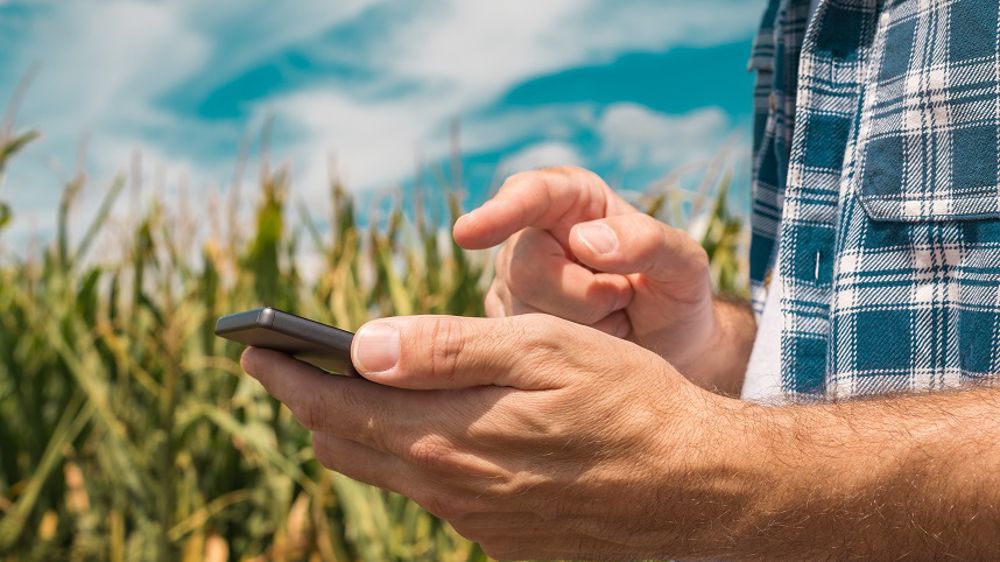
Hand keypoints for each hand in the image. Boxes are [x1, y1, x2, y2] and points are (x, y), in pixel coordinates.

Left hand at [241, 314, 757, 560]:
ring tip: (342, 397)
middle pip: (345, 445)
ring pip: (385, 473)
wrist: (696, 488)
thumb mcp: (541, 350)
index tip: (254, 347)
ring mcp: (474, 520)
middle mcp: (447, 487)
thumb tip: (360, 346)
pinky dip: (409, 459)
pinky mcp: (502, 539)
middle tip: (284, 368)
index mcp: (446, 434)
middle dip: (307, 403)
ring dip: (354, 433)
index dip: (286, 374)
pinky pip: (433, 496)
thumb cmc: (625, 401)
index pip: (333, 406)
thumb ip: (446, 350)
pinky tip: (424, 436)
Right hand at [453, 167, 725, 389]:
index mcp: (572, 199)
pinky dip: (562, 357)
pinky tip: (589, 347)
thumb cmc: (675, 296)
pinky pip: (516, 350)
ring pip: (521, 316)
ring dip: (580, 331)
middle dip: (584, 298)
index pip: (531, 194)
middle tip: (625, 302)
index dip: (500, 213)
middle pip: (525, 268)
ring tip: (612, 322)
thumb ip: (649, 242)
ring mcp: (512, 284)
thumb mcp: (685, 266)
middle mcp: (532, 235)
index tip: (468, 234)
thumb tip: (584, 241)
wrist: (672, 351)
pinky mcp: (503, 329)